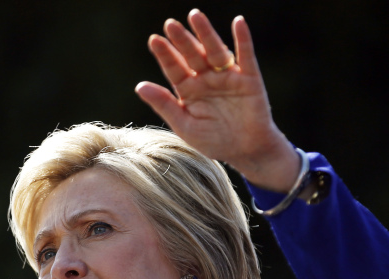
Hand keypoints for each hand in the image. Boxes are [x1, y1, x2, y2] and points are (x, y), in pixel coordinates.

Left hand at [136, 9, 298, 191]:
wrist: (246, 152)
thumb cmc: (213, 141)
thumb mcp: (184, 125)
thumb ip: (164, 104)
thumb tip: (139, 85)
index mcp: (189, 90)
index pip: (174, 69)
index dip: (165, 55)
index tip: (154, 40)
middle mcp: (206, 79)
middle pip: (192, 55)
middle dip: (182, 40)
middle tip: (170, 24)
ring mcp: (228, 77)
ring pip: (215, 51)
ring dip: (206, 33)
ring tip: (194, 16)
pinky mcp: (249, 79)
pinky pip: (246, 56)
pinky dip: (243, 40)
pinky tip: (238, 22)